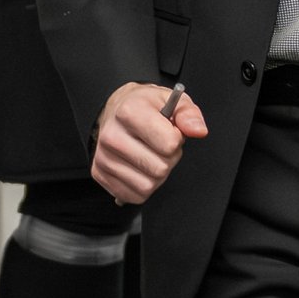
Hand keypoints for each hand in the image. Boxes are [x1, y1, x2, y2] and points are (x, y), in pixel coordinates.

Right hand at [92, 80, 209, 206]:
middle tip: (160, 146)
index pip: (169, 144)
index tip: (170, 131)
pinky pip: (135, 196)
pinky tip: (140, 168)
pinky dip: (143, 186)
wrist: (117, 113)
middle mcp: (111, 135)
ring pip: (148, 186)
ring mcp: (103, 157)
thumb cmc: (148, 109)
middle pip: (160, 168)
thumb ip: (189, 114)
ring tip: (150, 156)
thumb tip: (198, 130)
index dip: (177, 139)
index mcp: (129, 112)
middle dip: (168, 159)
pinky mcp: (100, 174)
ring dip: (157, 175)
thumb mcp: (173, 102)